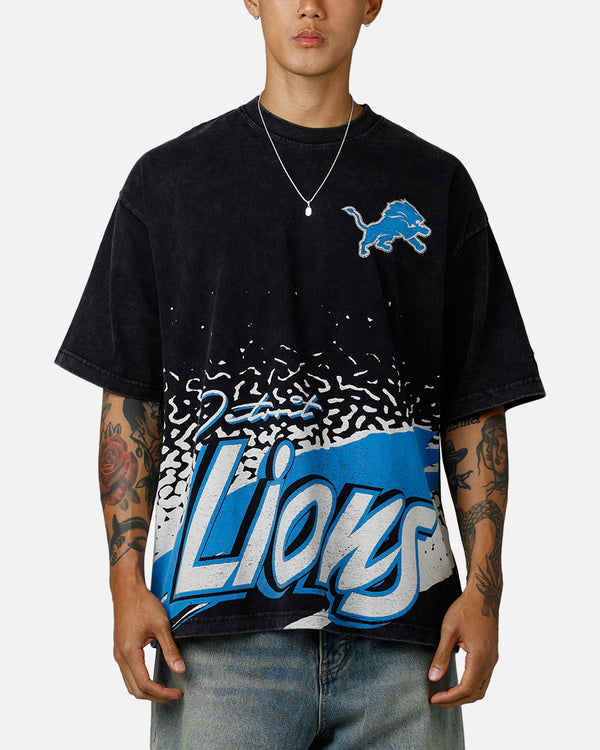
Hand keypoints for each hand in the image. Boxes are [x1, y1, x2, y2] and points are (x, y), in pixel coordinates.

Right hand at [112, 584, 185, 702]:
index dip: (162, 693)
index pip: (144, 684)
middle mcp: (120, 656)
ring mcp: (118, 654)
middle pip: (135, 689)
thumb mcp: (161, 625)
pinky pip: (128, 674)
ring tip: (166, 689)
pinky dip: (141, 682)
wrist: (127, 590)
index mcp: (129, 652)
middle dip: (155, 696)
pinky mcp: (120, 650)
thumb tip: (180, 670)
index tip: (177, 693)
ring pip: (130, 684)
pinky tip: (154, 678)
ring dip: (147, 691)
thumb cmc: (143, 604)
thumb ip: (170, 649)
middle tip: (174, 694)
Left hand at [428, 590, 498, 706]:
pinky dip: (471, 687)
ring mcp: (493, 659)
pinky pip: (483, 679)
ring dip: (464, 696)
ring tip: (445, 695)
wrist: (484, 596)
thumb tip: (433, 678)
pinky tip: (457, 683)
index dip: (449, 698)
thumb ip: (441, 655)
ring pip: (481, 688)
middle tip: (437, 701)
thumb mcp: (448, 630)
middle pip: (475, 694)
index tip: (433, 699)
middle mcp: (490, 661)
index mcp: (480, 656)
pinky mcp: (492, 655)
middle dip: (455, 701)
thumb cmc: (465, 609)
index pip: (466, 689)